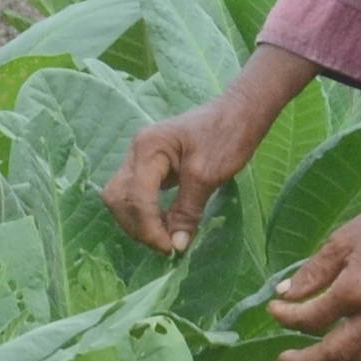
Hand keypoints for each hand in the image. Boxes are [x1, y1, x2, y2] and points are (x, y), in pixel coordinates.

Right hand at [111, 40, 325, 253]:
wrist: (241, 111)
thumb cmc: (228, 135)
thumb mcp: (208, 176)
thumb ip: (187, 211)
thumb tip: (176, 245)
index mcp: (148, 148)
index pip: (136, 196)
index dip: (149, 227)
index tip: (170, 249)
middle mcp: (136, 151)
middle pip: (118, 197)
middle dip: (136, 226)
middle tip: (165, 246)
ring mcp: (141, 156)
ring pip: (122, 197)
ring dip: (138, 222)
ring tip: (165, 238)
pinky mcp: (150, 164)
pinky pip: (136, 193)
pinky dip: (145, 212)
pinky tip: (164, 224)